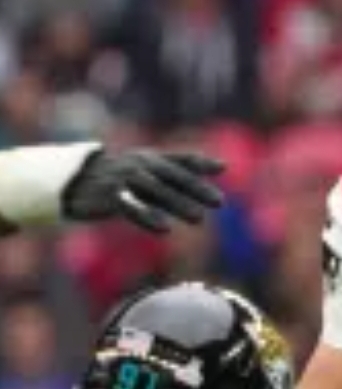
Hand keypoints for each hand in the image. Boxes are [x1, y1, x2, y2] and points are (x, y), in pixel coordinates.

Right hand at [62, 149, 224, 233]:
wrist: (72, 180)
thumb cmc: (119, 177)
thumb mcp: (148, 170)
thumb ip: (180, 172)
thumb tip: (222, 166)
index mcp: (150, 159)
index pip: (180, 159)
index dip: (200, 163)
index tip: (223, 168)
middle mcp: (139, 166)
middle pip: (172, 176)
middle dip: (196, 189)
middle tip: (220, 202)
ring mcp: (124, 179)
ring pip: (156, 191)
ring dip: (178, 204)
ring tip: (200, 219)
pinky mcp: (109, 197)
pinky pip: (131, 207)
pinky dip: (147, 217)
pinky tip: (165, 229)